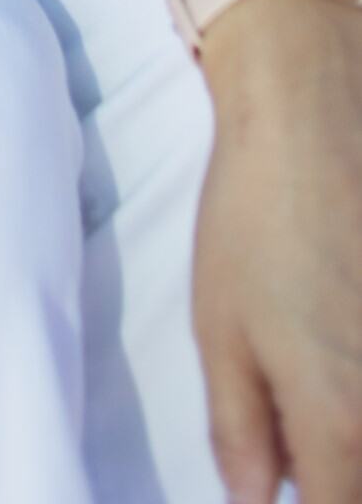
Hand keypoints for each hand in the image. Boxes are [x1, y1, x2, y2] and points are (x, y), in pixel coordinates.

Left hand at [193, 0, 361, 503]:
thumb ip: (240, 433)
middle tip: (310, 430)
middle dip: (344, 470)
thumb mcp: (220, 328)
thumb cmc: (256, 212)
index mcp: (338, 421)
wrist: (312, 103)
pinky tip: (346, 325)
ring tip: (328, 367)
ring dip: (359, 434)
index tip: (301, 479)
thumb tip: (254, 498)